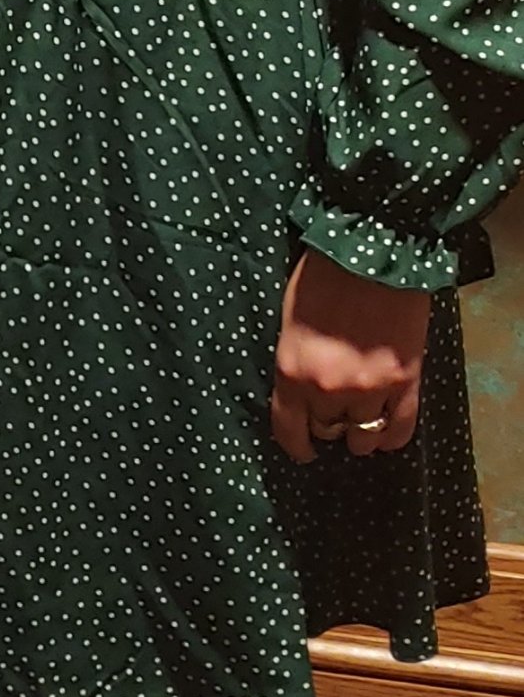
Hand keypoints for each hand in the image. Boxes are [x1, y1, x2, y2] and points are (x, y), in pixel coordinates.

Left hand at [270, 252, 429, 462]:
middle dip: (328, 426)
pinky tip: (387, 435)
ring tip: (362, 423)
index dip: (297, 446)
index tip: (303, 449)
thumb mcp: (290, 321)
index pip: (289, 430)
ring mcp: (371, 387)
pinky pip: (400, 428)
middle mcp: (329, 388)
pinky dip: (393, 437)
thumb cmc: (323, 275)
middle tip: (333, 418)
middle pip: (328, 431)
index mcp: (292, 371)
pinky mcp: (406, 380)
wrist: (373, 246)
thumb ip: (295, 361)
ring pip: (364, 436)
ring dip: (361, 433)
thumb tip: (301, 391)